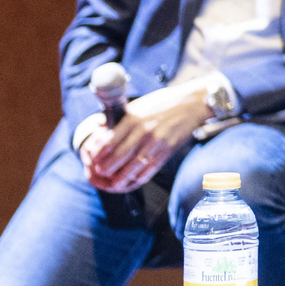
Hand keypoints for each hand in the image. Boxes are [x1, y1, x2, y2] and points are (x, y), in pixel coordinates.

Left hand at [79, 81, 212, 191]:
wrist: (192, 103)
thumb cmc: (164, 102)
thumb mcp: (140, 105)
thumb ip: (123, 118)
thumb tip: (101, 127)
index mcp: (133, 118)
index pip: (110, 139)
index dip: (98, 152)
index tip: (91, 158)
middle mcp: (143, 130)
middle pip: (119, 155)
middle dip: (107, 167)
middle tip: (99, 173)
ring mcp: (156, 141)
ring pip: (134, 165)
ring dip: (121, 177)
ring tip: (113, 183)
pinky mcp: (168, 150)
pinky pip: (151, 168)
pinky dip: (141, 177)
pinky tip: (134, 180)